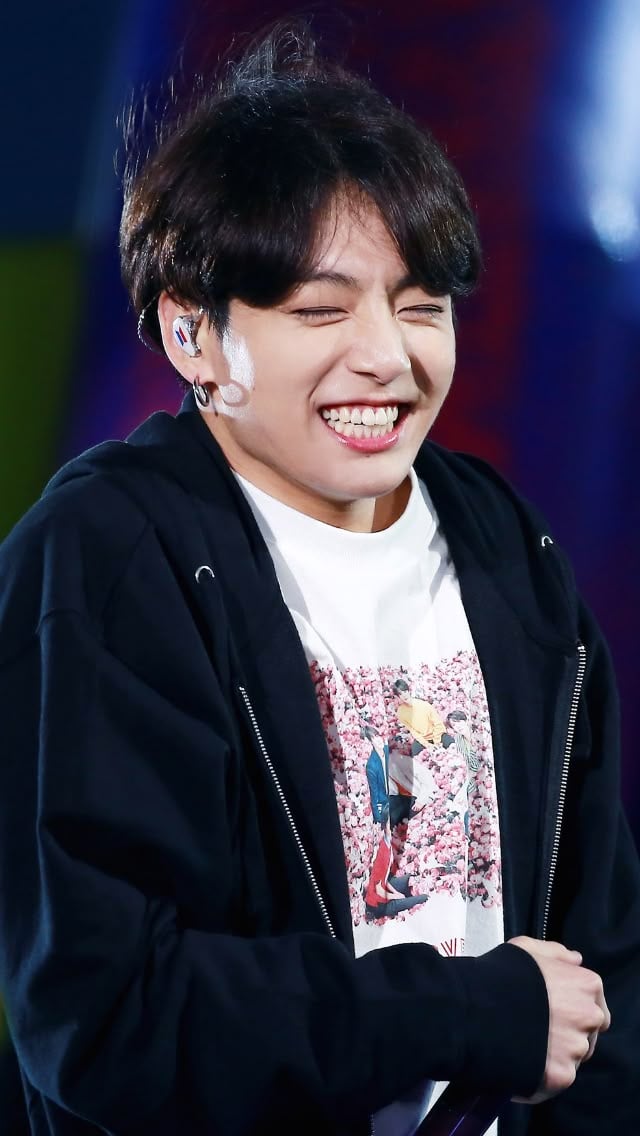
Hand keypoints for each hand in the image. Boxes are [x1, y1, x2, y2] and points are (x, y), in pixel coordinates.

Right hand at [508, 936, 610, 1103]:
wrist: (479, 1009)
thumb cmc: (502, 975)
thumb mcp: (528, 948)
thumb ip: (556, 953)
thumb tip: (576, 960)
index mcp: (586, 985)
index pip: (595, 1006)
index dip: (574, 1009)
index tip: (554, 1011)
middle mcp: (589, 1017)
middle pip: (588, 1033)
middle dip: (569, 1032)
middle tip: (539, 1028)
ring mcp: (576, 1048)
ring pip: (573, 1056)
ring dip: (556, 1053)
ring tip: (527, 1043)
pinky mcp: (562, 1075)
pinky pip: (558, 1076)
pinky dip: (544, 1073)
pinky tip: (523, 1059)